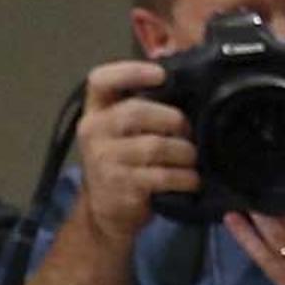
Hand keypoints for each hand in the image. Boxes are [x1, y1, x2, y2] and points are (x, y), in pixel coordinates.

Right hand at [73, 60, 195, 244]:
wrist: (104, 212)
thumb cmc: (121, 164)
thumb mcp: (119, 133)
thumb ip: (138, 108)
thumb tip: (174, 75)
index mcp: (94, 112)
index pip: (101, 80)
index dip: (131, 72)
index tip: (161, 74)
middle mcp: (93, 131)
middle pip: (138, 112)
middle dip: (174, 120)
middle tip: (188, 133)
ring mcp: (105, 159)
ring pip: (156, 146)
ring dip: (185, 153)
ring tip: (192, 159)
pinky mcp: (122, 185)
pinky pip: (163, 176)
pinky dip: (185, 177)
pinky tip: (191, 180)